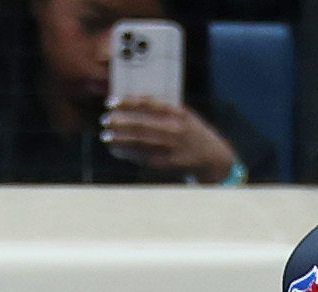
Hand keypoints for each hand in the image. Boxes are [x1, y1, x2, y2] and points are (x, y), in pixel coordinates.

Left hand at [99, 95, 233, 180]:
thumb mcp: (182, 114)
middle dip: (120, 122)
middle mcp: (175, 129)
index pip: (149, 103)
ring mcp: (172, 147)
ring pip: (140, 143)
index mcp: (178, 112)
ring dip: (121, 140)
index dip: (128, 102)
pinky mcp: (169, 163)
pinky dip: (128, 154)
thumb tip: (131, 103)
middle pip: (142, 125)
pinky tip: (117, 150)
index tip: (111, 102)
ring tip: (106, 137)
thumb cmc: (191, 131)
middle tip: (105, 120)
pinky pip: (144, 158)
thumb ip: (161, 109)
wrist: (212, 156)